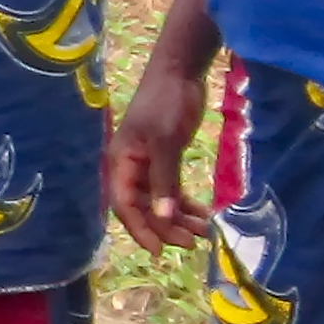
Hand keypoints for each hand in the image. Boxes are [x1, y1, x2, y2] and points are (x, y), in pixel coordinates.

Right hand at [107, 46, 212, 252]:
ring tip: (203, 233)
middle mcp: (131, 167)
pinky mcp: (165, 159)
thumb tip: (163, 215)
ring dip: (179, 218)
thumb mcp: (165, 141)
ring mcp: (148, 164)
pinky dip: (185, 203)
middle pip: (143, 207)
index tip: (159, 251)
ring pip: (160, 201)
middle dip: (165, 227)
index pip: (124, 205)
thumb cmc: (166, 102)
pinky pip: (172, 190)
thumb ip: (163, 180)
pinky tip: (202, 215)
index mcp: (121, 162)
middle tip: (192, 243)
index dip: (140, 229)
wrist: (180, 71)